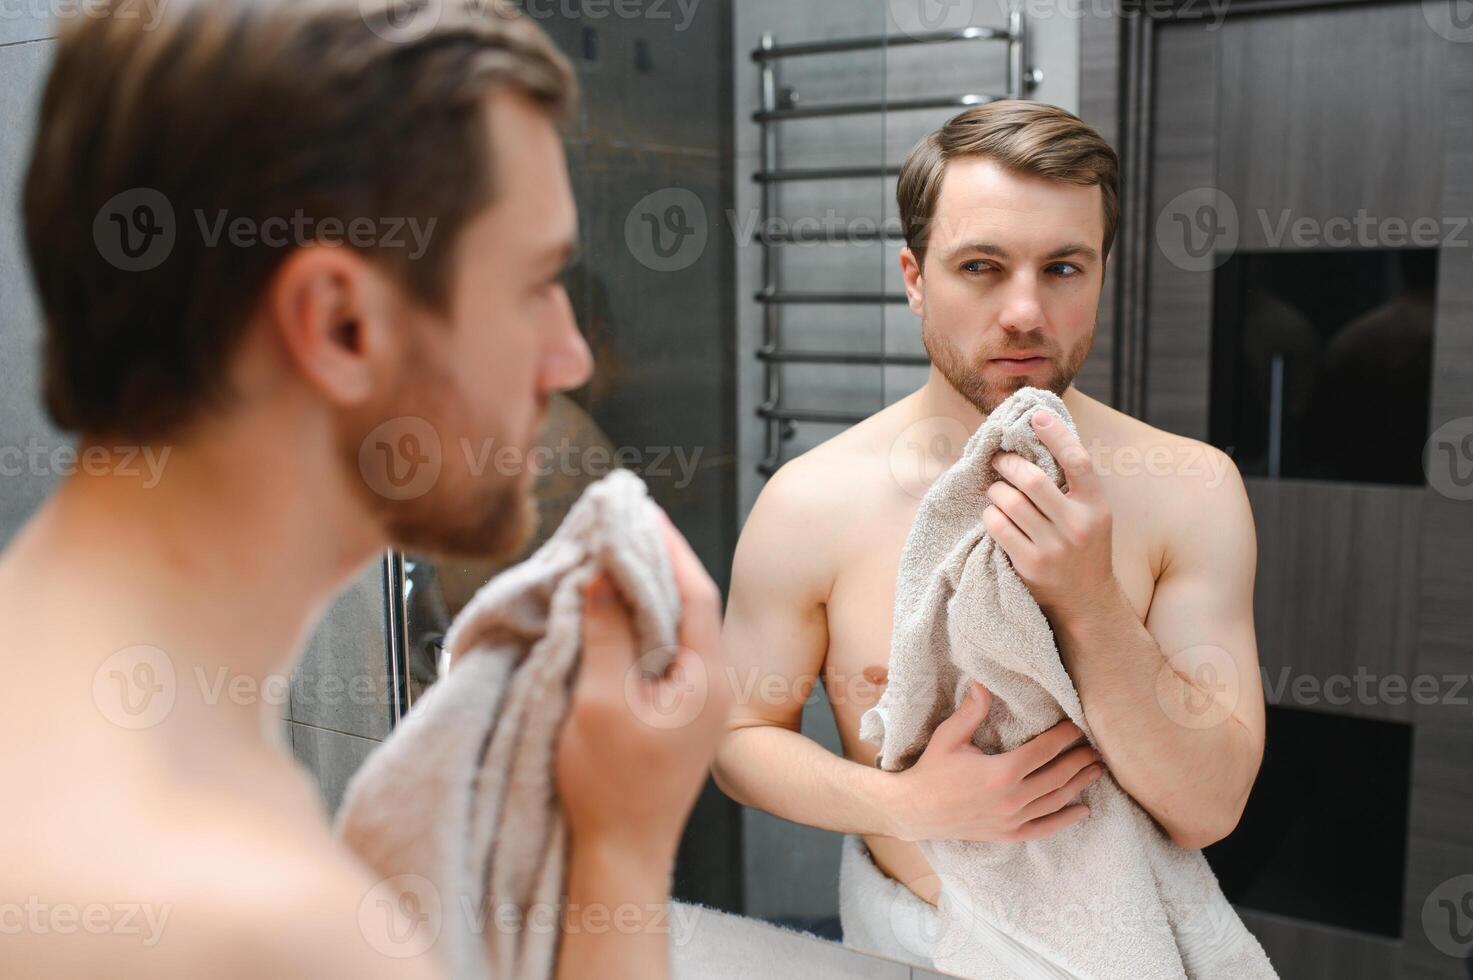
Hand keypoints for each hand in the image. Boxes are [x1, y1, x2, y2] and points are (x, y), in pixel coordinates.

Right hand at [555, 512, 730, 867]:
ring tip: (613, 555)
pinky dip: (640, 623)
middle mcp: (712, 684)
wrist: (619, 854)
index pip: (694, 591)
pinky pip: (664, 651)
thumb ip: (607, 633)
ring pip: (675, 627)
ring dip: (646, 591)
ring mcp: (697, 700)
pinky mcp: (677, 712)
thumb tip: (606, 574)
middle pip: (688, 604)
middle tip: (623, 523)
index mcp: (707, 678)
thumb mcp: (600, 701)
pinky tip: (613, 611)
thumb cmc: (611, 790)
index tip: (641, 512)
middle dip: (655, 560)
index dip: (667, 546)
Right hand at [886, 682, 1102, 842]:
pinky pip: (1044, 828)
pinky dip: (1065, 820)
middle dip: (1080, 759)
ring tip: (1096, 770)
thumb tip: (984, 683)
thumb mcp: (948, 737)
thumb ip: (971, 712)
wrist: (917, 810)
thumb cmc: (932, 770)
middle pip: (1058, 776)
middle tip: (1096, 747)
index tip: (1079, 726)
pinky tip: (1083, 810)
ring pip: (1056, 801)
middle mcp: (1013, 798)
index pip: (1045, 751)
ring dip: (1080, 784)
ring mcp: (1012, 819)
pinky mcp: (1008, 833)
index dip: (1065, 737)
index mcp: (1002, 772)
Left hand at [984, 409, 1116, 622]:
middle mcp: (1078, 525)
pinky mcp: (1031, 565)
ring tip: (996, 490)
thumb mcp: (1091, 514)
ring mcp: (1054, 547)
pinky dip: (990, 515)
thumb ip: (1072, 485)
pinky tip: (995, 515)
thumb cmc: (1083, 546)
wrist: (1087, 599)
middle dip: (1008, 464)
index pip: (1078, 460)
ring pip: (1010, 501)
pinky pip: (997, 526)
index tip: (1037, 416)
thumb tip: (1039, 439)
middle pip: (1033, 479)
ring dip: (996, 490)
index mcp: (1097, 506)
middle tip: (999, 460)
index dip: (1057, 434)